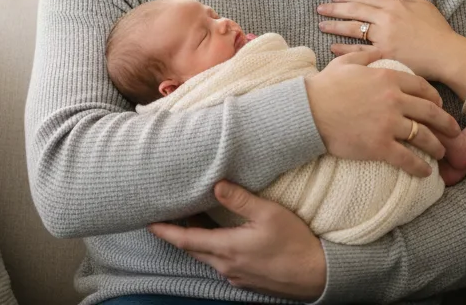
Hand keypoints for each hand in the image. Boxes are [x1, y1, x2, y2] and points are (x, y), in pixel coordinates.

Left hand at [149, 181, 325, 300]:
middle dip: (178, 234)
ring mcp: (236, 276)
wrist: (316, 274)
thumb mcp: (269, 213)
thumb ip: (240, 199)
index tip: (149, 222)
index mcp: (228, 249)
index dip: (165, 231)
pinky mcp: (246, 280)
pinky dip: (213, 249)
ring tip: (191, 222)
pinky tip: (220, 238)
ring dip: (197, 241)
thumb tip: (216, 185)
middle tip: (166, 216)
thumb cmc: (295, 241)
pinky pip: (221, 264)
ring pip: (207, 257)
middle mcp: (226, 266)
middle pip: (193, 250)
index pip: (186, 241)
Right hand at [304, 48, 459, 176]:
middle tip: (454, 130)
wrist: (309, 111)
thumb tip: (378, 50)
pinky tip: (425, 172)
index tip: (440, 105)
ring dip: (437, 145)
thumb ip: (367, 55)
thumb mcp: (347, 62)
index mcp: (388, 77)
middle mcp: (393, 99)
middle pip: (430, 111)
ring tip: (441, 152)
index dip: (435, 97)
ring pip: (423, 135)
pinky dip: (419, 167)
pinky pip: (407, 158)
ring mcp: (388, 123)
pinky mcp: (380, 146)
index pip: (422, 87)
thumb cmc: (326, 85)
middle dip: (446, 122)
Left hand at [318, 0, 463, 81]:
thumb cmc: (437, 30)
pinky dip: (344, 49)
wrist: (447, 54)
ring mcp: (384, 39)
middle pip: (355, 11)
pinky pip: (359, 52)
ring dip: (335, 26)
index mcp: (394, 5)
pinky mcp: (384, 56)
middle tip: (320, 8)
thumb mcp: (423, 4)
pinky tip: (332, 47)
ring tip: (321, 25)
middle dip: (335, 9)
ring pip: (353, 30)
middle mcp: (386, 20)